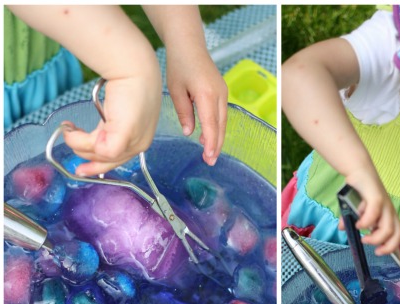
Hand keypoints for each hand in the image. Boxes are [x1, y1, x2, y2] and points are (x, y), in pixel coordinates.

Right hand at [63, 72, 161, 176]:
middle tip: (71, 147)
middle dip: (86, 155)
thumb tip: (94, 138)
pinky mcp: (123, 137)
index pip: (120, 159)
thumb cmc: (128, 83)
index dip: (98, 165)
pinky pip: (99, 149)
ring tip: (69, 129)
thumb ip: (110, 127)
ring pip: (100, 155)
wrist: (133, 69)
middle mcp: (140, 144)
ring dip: (79, 144)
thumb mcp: (118, 111)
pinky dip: (82, 141)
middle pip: (108, 160)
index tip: (81, 169)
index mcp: (141, 139)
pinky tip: (74, 129)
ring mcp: (133, 142)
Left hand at [166, 46, 227, 164]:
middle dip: (216, 145)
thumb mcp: (175, 90)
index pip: (210, 124)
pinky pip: (221, 114)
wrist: (189, 45)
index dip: (210, 143)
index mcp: (206, 94)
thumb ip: (184, 112)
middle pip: (220, 126)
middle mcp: (219, 94)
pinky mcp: (222, 92)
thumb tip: (189, 132)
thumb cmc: (179, 64)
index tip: (208, 157)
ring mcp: (223, 93)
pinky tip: (209, 136)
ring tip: (210, 154)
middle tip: (210, 161)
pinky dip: (217, 127)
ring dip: (217, 138)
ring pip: (223, 122)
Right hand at [339, 166, 399, 255]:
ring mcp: (384, 205)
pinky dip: (367, 222)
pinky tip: (359, 225)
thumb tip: (343, 228)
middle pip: (398, 234)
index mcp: (388, 215)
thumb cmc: (360, 191)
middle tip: (377, 251)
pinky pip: (375, 214)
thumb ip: (352, 221)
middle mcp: (389, 211)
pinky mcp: (376, 197)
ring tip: (364, 239)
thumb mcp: (357, 210)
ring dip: (376, 238)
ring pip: (388, 228)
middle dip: (389, 247)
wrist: (359, 171)